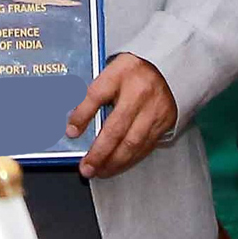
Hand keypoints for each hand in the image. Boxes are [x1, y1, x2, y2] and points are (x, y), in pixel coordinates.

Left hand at [68, 53, 175, 180]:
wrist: (167, 67)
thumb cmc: (133, 71)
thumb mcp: (110, 72)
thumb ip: (93, 94)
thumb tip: (73, 120)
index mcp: (121, 73)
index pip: (96, 94)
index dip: (82, 115)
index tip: (70, 133)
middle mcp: (139, 92)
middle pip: (116, 128)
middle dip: (99, 152)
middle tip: (86, 167)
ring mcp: (154, 109)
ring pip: (132, 143)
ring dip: (114, 162)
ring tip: (99, 171)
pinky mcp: (165, 122)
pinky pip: (145, 146)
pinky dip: (130, 159)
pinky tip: (118, 164)